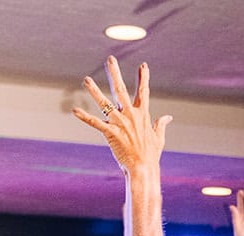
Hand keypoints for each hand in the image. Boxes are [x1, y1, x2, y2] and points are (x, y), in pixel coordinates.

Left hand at [73, 56, 171, 175]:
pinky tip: (74, 110)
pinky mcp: (111, 133)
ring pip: (104, 103)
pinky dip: (84, 117)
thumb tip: (168, 117)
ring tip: (86, 79)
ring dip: (94, 90)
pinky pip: (95, 123)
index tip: (143, 65)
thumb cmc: (151, 155)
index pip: (143, 92)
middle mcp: (131, 115)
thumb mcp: (159, 138)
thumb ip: (161, 125)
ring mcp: (120, 123)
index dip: (143, 78)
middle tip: (110, 59)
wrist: (143, 168)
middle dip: (115, 73)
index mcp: (143, 114)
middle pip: (121, 89)